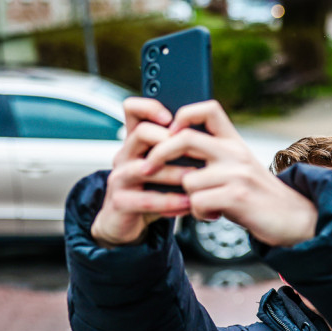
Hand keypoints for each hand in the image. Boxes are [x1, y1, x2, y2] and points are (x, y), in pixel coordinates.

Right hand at [90, 97, 193, 247]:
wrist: (127, 223)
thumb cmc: (151, 190)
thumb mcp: (165, 166)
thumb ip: (179, 150)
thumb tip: (212, 135)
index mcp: (136, 142)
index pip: (133, 110)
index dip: (150, 107)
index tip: (172, 118)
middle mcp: (125, 155)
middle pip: (140, 133)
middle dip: (170, 142)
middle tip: (195, 153)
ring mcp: (119, 178)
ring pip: (143, 168)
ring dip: (173, 173)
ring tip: (195, 179)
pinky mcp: (120, 202)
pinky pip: (146, 199)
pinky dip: (170, 202)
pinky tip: (188, 203)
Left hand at [142, 100, 318, 246]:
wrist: (297, 220)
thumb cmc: (263, 199)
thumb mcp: (242, 169)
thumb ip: (217, 159)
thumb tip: (177, 152)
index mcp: (235, 142)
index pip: (207, 109)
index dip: (182, 115)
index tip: (168, 131)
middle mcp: (235, 153)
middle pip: (184, 138)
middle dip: (159, 154)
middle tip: (147, 168)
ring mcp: (237, 174)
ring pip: (187, 180)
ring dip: (187, 198)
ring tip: (204, 205)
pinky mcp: (237, 196)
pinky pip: (197, 203)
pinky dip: (199, 213)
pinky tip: (212, 215)